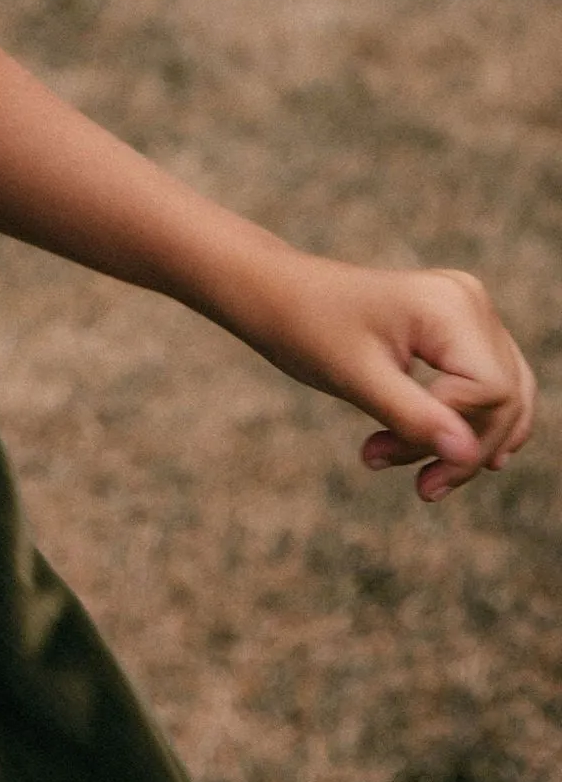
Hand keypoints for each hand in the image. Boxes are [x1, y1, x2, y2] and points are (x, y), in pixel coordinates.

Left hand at [234, 251, 535, 501]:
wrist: (277, 294)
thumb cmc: (308, 328)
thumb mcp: (355, 378)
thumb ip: (413, 417)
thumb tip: (470, 457)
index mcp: (449, 306)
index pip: (490, 393)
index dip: (453, 436)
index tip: (387, 454)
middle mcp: (469, 302)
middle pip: (504, 400)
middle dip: (462, 452)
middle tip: (418, 486)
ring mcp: (468, 313)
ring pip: (504, 401)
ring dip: (467, 447)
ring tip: (423, 482)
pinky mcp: (459, 331)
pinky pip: (489, 389)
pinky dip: (467, 427)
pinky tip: (445, 457)